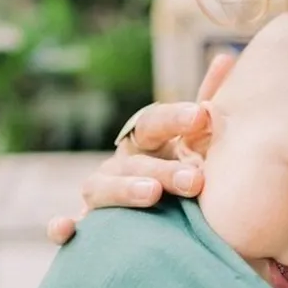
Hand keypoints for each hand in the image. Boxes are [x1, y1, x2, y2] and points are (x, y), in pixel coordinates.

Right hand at [48, 52, 235, 244]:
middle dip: (163, 168)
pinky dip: (61, 226)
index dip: (174, 118)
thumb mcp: (198, 146)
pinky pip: (67, 228)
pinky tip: (66, 228)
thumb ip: (208, 107)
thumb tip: (226, 56)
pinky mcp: (87, 231)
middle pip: (134, 160)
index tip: (201, 116)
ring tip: (152, 194)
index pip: (154, 122)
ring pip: (100, 188)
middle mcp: (119, 166)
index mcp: (145, 142)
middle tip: (196, 179)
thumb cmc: (184, 178)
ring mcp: (100, 197)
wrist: (165, 229)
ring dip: (123, 189)